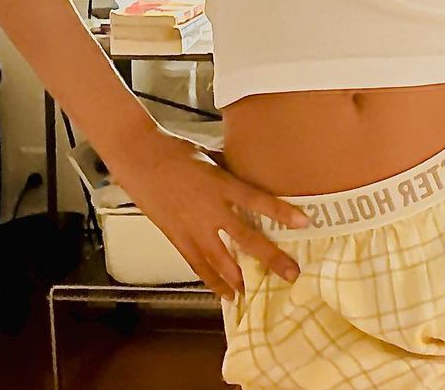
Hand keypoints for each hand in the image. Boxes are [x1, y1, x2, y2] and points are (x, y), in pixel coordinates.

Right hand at [101, 127, 309, 301]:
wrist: (141, 159)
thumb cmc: (177, 152)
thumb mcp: (212, 156)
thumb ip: (231, 171)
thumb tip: (250, 176)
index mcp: (221, 183)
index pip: (257, 199)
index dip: (281, 211)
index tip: (304, 222)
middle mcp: (209, 209)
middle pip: (246, 237)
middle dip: (270, 257)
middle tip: (291, 273)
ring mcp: (192, 226)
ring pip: (221, 259)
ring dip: (240, 277)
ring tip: (258, 291)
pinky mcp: (176, 237)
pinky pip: (197, 264)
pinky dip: (212, 280)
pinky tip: (224, 293)